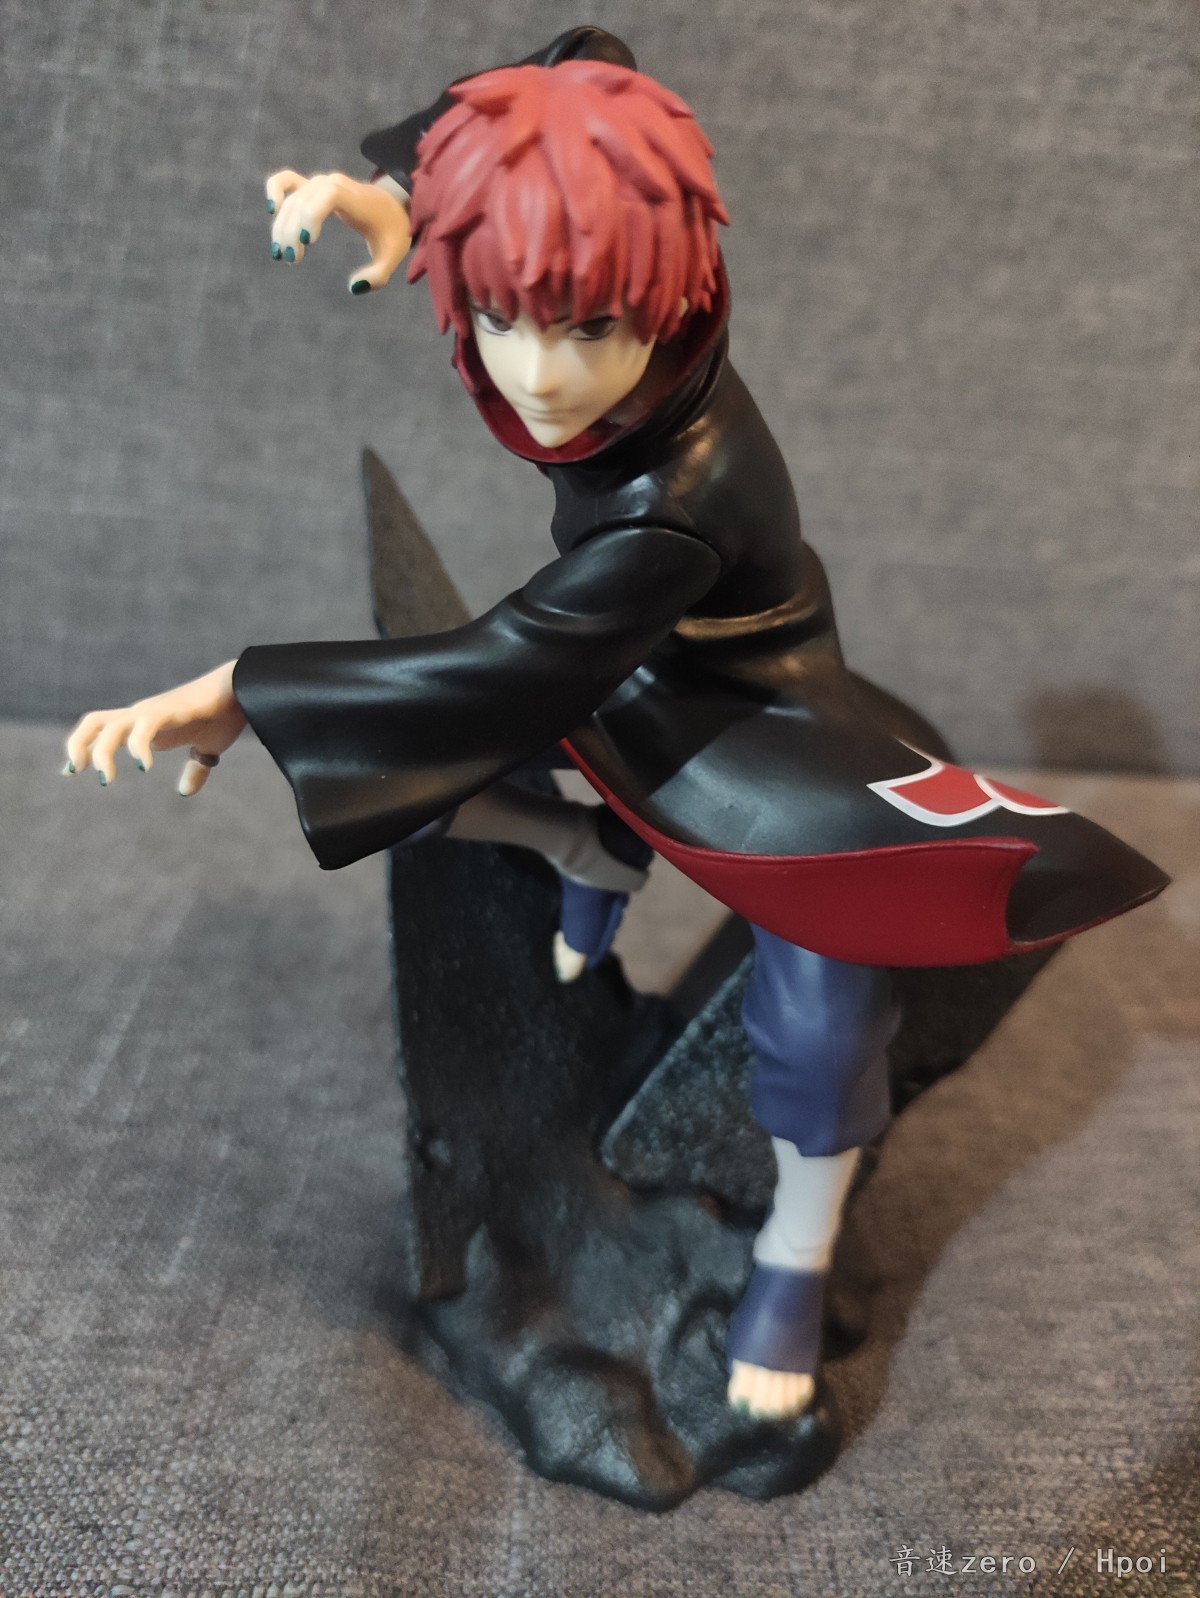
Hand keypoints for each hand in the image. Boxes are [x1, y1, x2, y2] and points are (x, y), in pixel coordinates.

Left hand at [64, 660, 246, 795]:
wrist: (245, 689)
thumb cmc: (225, 714)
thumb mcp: (206, 749)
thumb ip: (194, 769)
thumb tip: (185, 791)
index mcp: (145, 722)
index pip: (102, 729)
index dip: (82, 748)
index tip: (70, 771)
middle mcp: (142, 714)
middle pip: (94, 722)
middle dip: (78, 747)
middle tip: (75, 773)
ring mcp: (155, 711)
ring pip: (110, 726)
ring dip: (100, 752)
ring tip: (106, 780)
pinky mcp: (171, 710)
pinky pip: (143, 726)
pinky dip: (136, 746)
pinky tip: (142, 767)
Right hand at [265, 169, 411, 293]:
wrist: (393, 206)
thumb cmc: (392, 231)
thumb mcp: (393, 255)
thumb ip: (379, 275)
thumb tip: (353, 287)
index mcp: (355, 198)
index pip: (328, 196)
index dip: (313, 214)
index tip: (308, 241)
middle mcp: (334, 184)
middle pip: (305, 201)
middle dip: (294, 230)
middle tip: (293, 260)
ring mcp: (321, 183)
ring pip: (293, 198)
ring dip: (283, 225)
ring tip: (282, 254)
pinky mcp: (313, 187)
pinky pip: (288, 181)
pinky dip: (276, 190)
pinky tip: (271, 210)